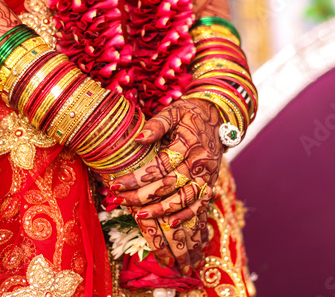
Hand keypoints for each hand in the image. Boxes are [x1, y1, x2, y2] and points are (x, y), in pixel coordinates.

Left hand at [110, 98, 222, 223]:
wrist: (218, 116)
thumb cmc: (190, 113)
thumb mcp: (173, 111)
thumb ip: (157, 124)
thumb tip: (138, 139)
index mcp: (189, 143)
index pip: (159, 166)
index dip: (137, 178)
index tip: (116, 184)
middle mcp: (200, 162)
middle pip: (169, 185)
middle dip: (142, 196)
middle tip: (120, 200)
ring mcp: (207, 175)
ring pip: (184, 198)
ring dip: (162, 209)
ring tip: (140, 215)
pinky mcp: (211, 183)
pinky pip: (200, 204)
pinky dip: (187, 215)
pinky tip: (171, 223)